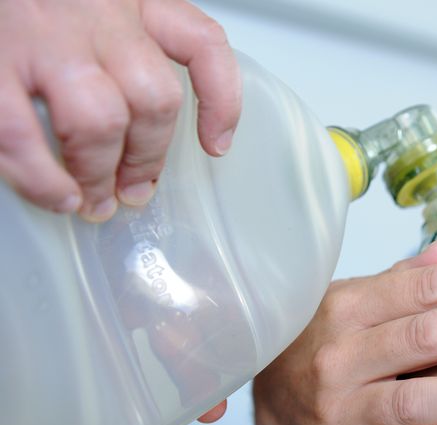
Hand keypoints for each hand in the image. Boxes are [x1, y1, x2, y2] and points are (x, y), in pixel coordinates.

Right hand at [0, 0, 240, 221]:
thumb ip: (120, 35)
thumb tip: (141, 119)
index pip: (202, 43)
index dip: (220, 102)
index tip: (216, 144)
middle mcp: (96, 11)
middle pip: (155, 99)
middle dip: (149, 158)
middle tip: (133, 189)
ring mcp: (41, 36)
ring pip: (102, 122)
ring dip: (100, 171)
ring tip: (91, 198)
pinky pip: (21, 135)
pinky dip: (42, 177)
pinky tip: (56, 195)